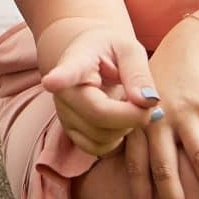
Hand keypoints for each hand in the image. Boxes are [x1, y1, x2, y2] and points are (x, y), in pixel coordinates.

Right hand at [40, 26, 157, 159]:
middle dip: (132, 114)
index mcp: (76, 62)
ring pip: (101, 137)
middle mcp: (63, 91)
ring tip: (129, 104)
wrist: (90, 58)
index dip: (60, 79)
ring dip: (126, 126)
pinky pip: (99, 148)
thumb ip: (139, 73)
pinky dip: (117, 137)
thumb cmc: (111, 50)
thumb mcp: (129, 50)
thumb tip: (147, 102)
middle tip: (147, 100)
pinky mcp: (71, 132)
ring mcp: (64, 115)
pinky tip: (120, 118)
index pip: (67, 72)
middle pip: (98, 115)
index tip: (51, 82)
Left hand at [126, 15, 198, 198]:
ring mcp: (184, 111)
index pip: (135, 166)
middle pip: (165, 167)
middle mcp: (157, 120)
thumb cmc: (164, 83)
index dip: (139, 195)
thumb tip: (138, 179)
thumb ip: (140, 139)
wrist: (189, 44)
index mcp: (138, 125)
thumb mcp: (142, 108)